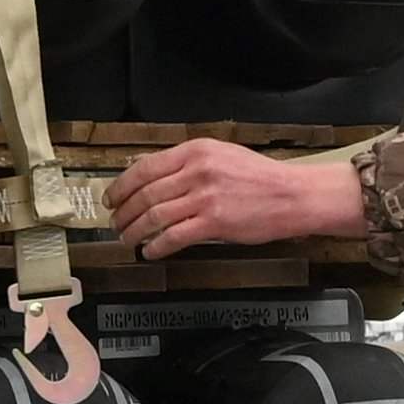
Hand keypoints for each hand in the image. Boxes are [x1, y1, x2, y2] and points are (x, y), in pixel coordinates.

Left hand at [109, 138, 373, 259]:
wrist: (292, 195)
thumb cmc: (259, 177)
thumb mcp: (221, 155)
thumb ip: (187, 164)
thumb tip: (152, 177)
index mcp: (196, 151)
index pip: (145, 167)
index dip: (122, 186)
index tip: (111, 199)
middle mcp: (197, 170)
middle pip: (146, 193)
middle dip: (124, 212)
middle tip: (115, 224)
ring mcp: (205, 197)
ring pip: (155, 216)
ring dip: (135, 231)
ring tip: (127, 240)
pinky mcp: (215, 222)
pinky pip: (174, 236)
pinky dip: (157, 246)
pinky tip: (150, 252)